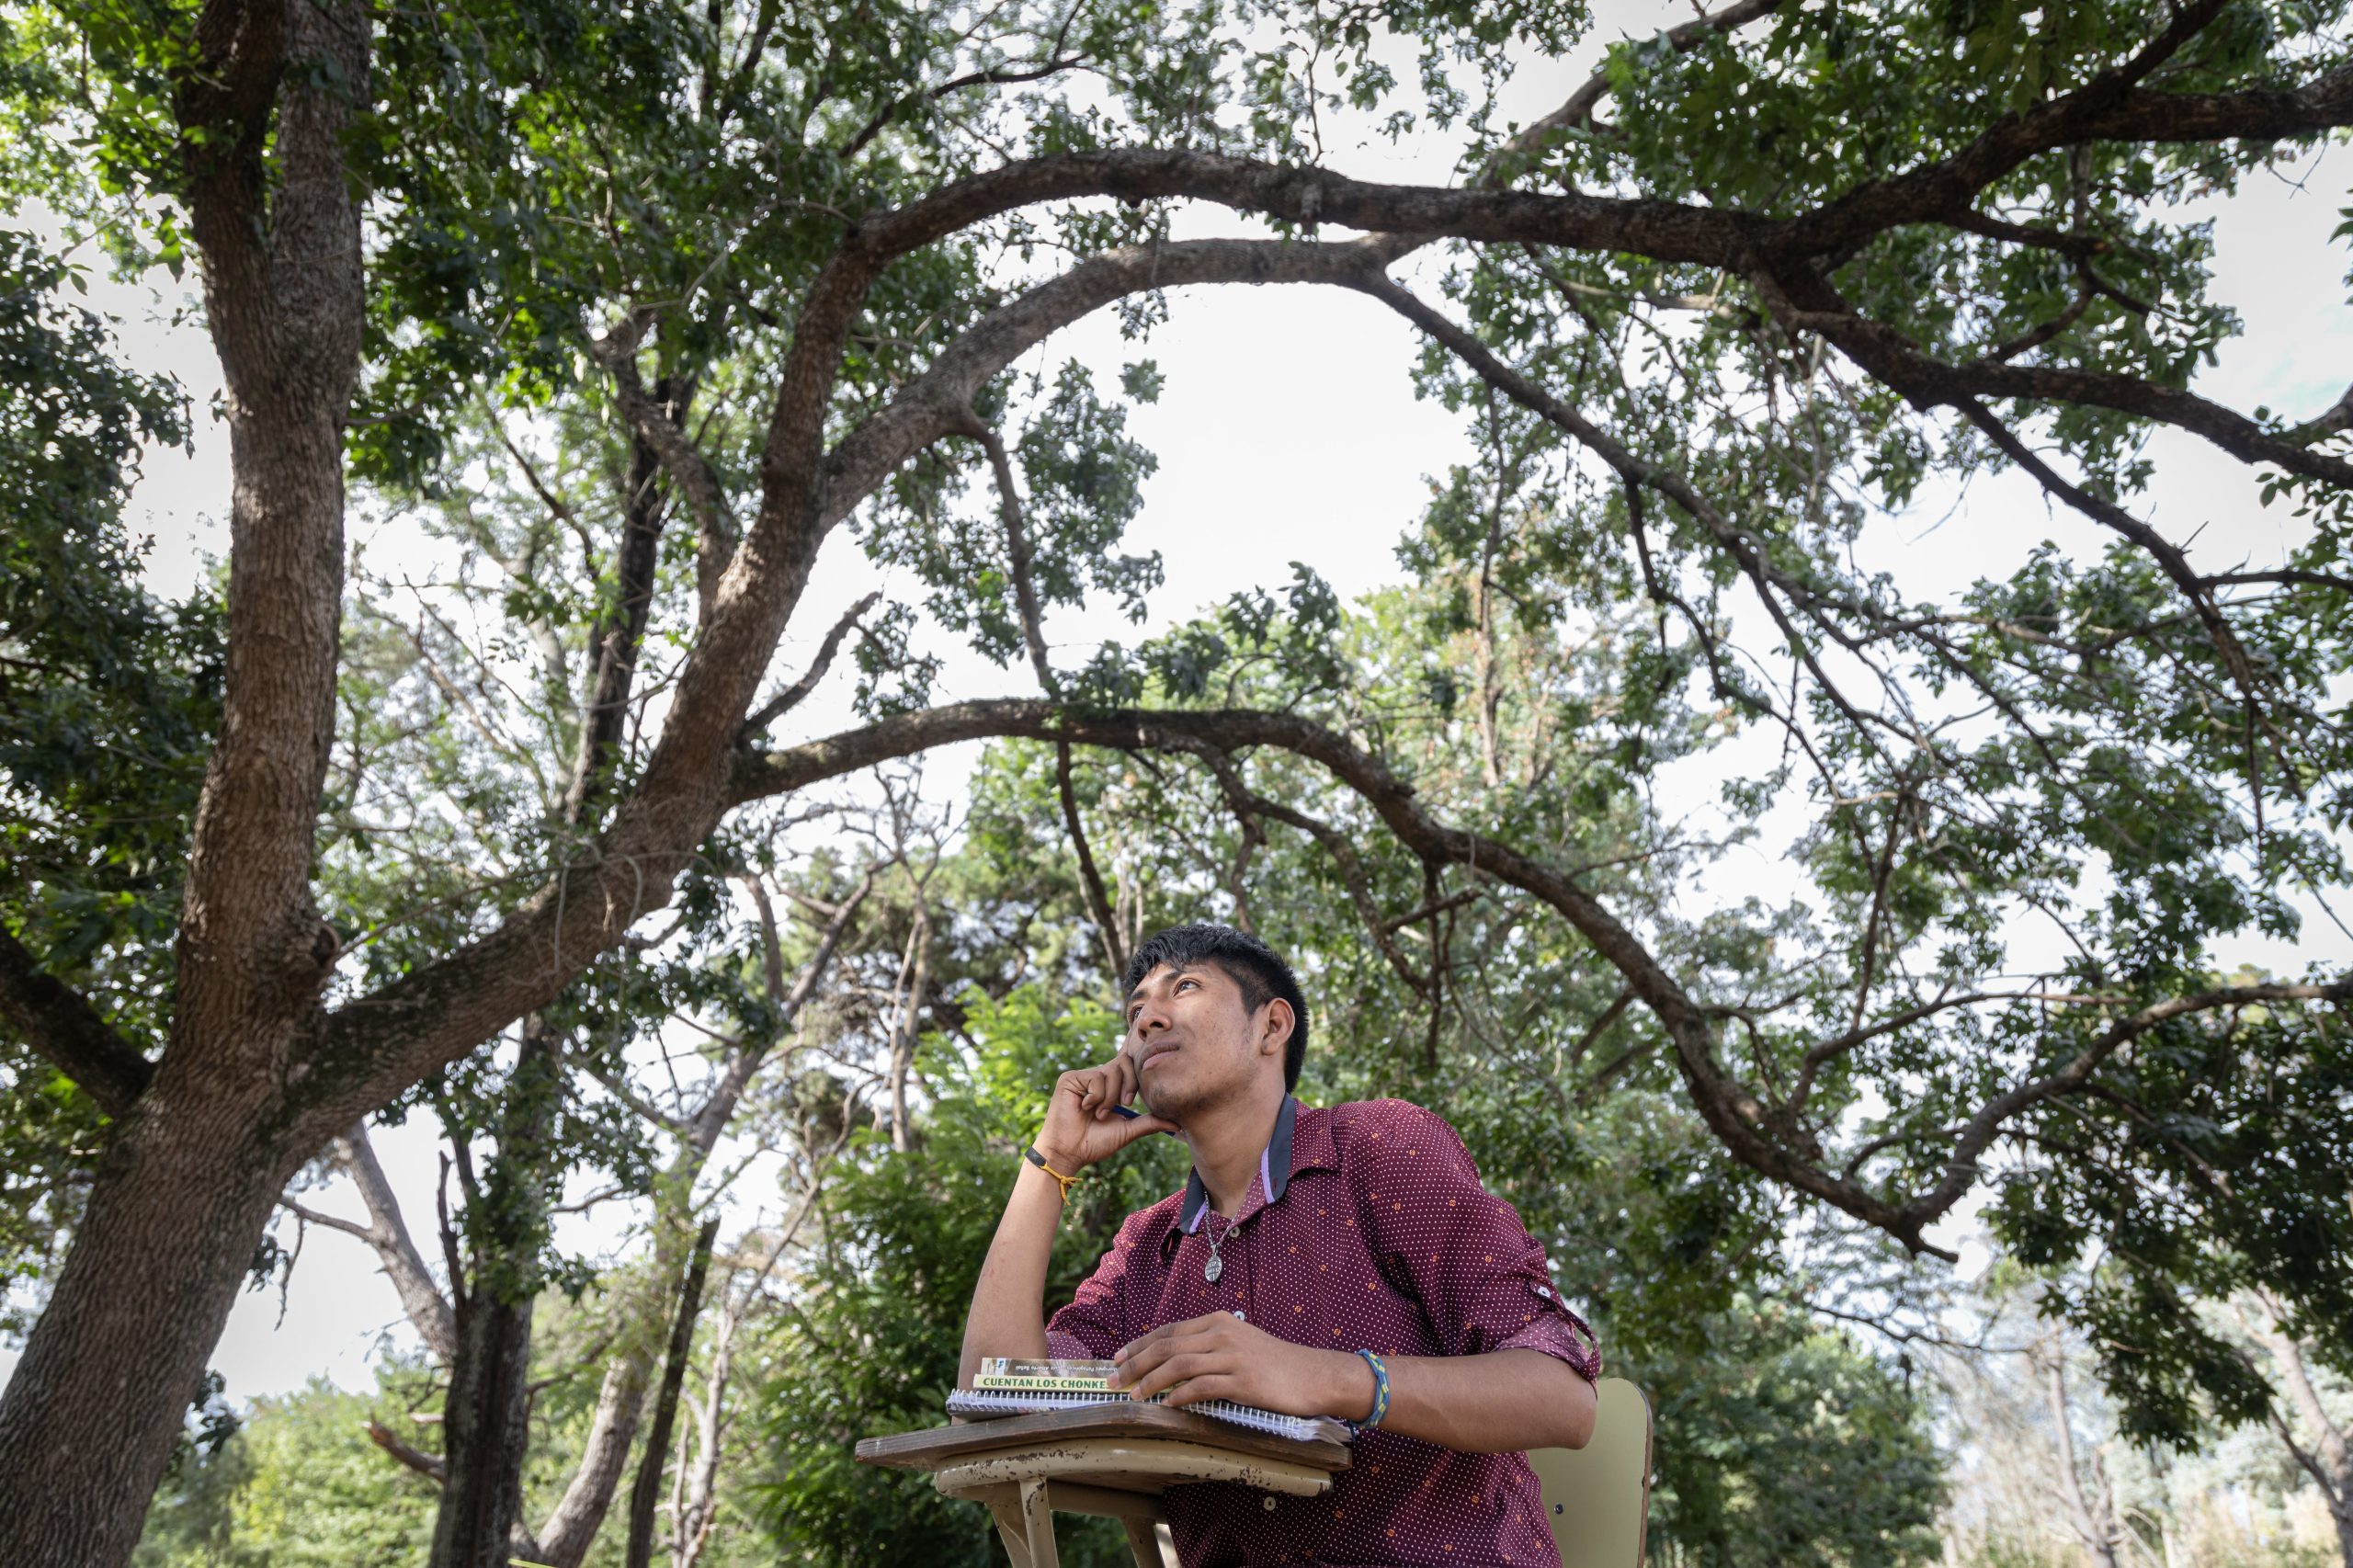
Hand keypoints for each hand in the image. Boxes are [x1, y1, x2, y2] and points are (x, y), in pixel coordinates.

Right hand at [1033, 1051, 1175, 1172]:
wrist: (1070, 1152)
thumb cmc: (1096, 1143)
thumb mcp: (1128, 1130)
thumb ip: (1150, 1122)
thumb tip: (1178, 1123)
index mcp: (1111, 1087)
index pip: (1129, 1065)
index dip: (1136, 1069)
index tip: (1135, 1092)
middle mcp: (1098, 1078)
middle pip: (1125, 1062)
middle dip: (1130, 1084)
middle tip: (1124, 1104)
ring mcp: (1084, 1077)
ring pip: (1111, 1070)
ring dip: (1111, 1097)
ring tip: (1100, 1114)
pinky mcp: (1071, 1078)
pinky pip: (1096, 1077)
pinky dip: (1096, 1096)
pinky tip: (1085, 1108)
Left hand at [1109, 1312, 1368, 1420]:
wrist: (1315, 1374)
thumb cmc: (1277, 1363)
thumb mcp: (1241, 1342)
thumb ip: (1210, 1346)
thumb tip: (1174, 1360)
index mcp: (1219, 1321)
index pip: (1169, 1330)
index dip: (1139, 1344)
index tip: (1118, 1358)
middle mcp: (1222, 1334)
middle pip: (1167, 1345)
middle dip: (1135, 1363)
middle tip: (1114, 1380)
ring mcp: (1233, 1356)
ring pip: (1179, 1364)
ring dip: (1150, 1381)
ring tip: (1133, 1396)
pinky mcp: (1243, 1380)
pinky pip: (1202, 1386)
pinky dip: (1180, 1395)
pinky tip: (1166, 1405)